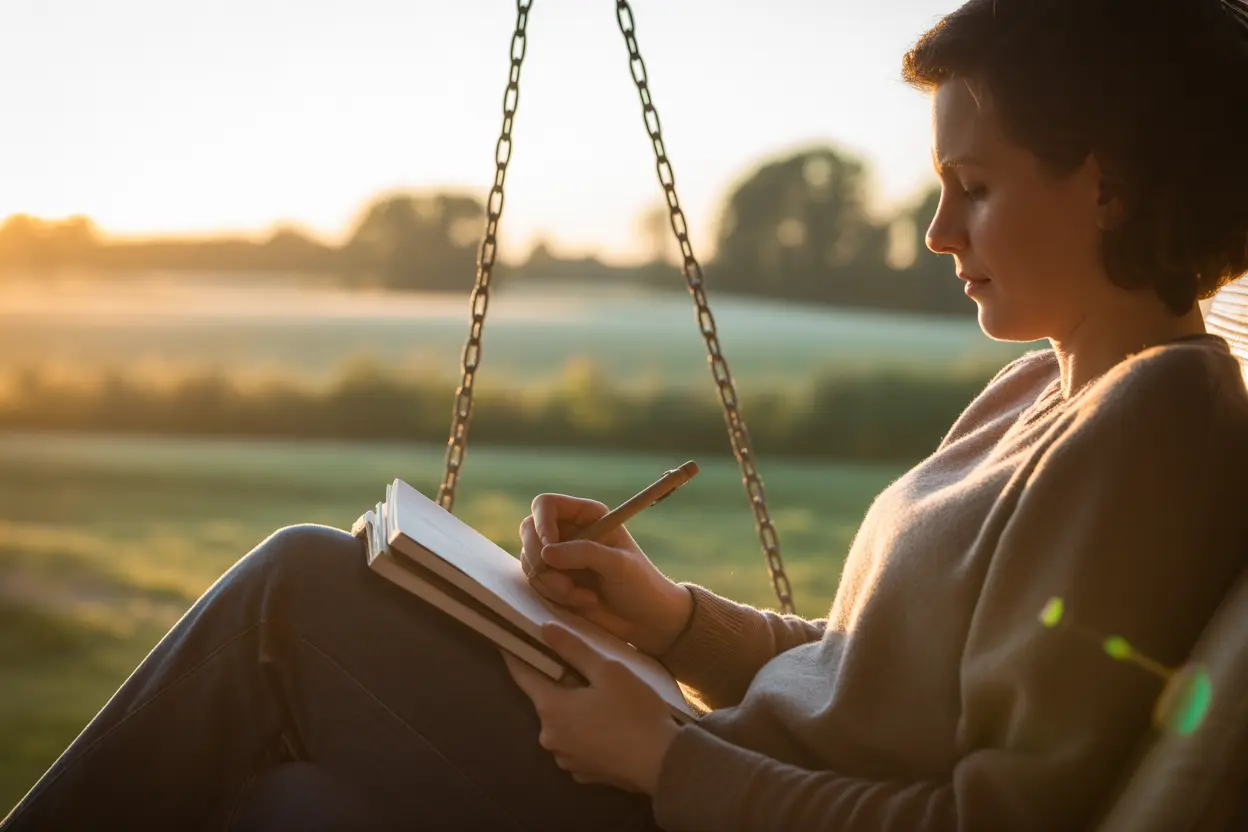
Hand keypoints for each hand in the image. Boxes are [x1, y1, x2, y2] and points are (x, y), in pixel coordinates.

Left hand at [502, 622, 681, 794]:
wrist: (663, 763)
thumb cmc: (634, 711)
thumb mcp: (607, 671)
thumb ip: (572, 648)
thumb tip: (543, 628)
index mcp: (550, 709)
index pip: (522, 676)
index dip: (516, 656)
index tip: (510, 641)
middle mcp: (549, 737)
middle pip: (546, 702)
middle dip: (558, 685)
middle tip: (581, 670)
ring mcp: (565, 759)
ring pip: (563, 725)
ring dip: (573, 711)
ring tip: (600, 700)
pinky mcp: (583, 774)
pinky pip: (577, 745)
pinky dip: (586, 733)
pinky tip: (608, 727)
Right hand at [519, 493, 692, 655]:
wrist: (645, 619)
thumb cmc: (639, 584)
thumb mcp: (618, 564)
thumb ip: (583, 553)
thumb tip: (545, 552)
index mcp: (586, 515)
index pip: (546, 504)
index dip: (541, 523)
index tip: (548, 548)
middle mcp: (568, 531)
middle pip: (529, 531)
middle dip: (541, 561)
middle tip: (565, 584)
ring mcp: (558, 556)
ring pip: (530, 561)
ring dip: (552, 583)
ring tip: (586, 597)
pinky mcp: (554, 580)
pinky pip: (535, 582)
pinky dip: (553, 595)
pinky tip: (583, 601)